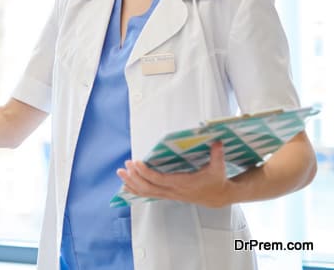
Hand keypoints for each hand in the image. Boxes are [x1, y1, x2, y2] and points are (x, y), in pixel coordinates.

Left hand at [116, 141, 232, 207]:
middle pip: (149, 188)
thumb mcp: (218, 168)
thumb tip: (217, 142)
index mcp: (183, 183)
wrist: (217, 196)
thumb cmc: (216, 180)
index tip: (136, 162)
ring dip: (132, 183)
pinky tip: (126, 185)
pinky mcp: (167, 195)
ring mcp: (169, 195)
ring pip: (146, 192)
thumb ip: (217, 155)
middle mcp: (173, 191)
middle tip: (125, 166)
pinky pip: (148, 195)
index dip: (146, 172)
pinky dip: (136, 190)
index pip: (159, 180)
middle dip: (134, 177)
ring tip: (120, 174)